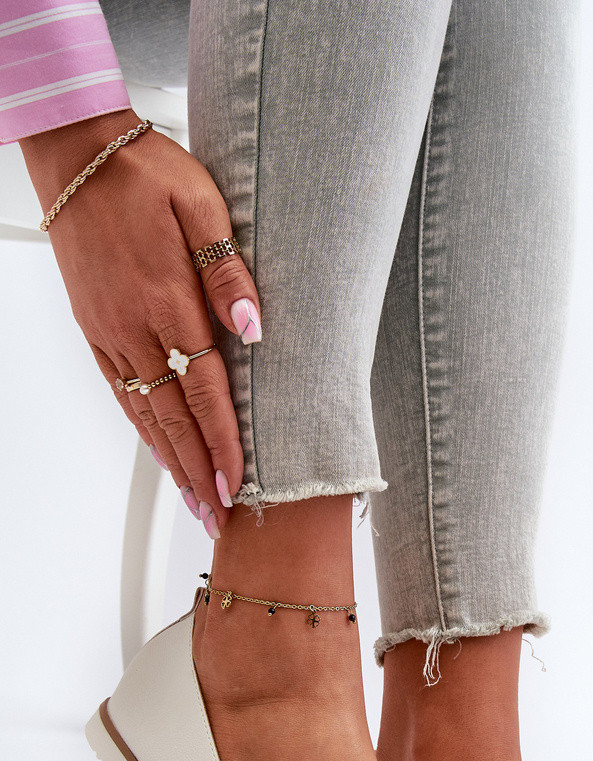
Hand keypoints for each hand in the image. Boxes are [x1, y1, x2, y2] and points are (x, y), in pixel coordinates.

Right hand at [20, 108, 261, 536]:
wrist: (76, 152)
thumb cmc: (143, 171)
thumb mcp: (202, 205)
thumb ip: (228, 272)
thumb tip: (255, 328)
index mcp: (167, 301)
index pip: (205, 392)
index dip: (223, 444)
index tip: (236, 485)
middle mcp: (133, 328)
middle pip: (174, 419)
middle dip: (198, 474)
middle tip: (216, 517)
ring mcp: (109, 332)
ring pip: (145, 414)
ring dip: (172, 463)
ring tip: (193, 500)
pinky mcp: (95, 328)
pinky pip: (121, 391)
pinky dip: (143, 429)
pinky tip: (159, 450)